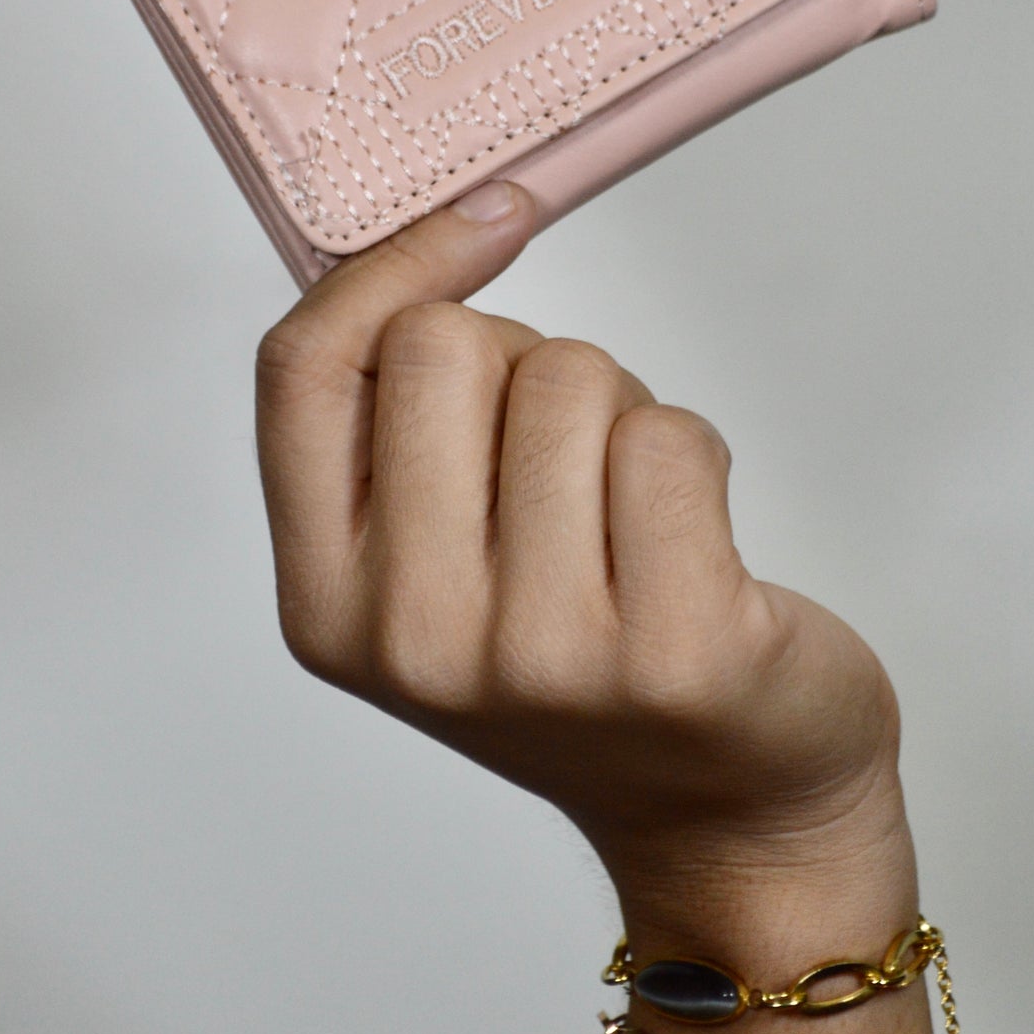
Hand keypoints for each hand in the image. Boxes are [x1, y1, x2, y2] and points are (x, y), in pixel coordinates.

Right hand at [253, 184, 916, 956]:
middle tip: (565, 466)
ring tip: (631, 520)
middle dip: (525, 359)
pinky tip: (695, 549)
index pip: (303, 368)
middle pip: (442, 345)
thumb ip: (393, 429)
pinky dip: (695, 455)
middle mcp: (415, 642)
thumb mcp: (432, 565)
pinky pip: (669, 437)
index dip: (391, 264)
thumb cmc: (584, 656)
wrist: (730, 815)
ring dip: (619, 414)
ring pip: (568, 377)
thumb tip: (431, 222)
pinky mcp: (674, 654)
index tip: (483, 218)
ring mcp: (543, 658)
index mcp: (326, 608)